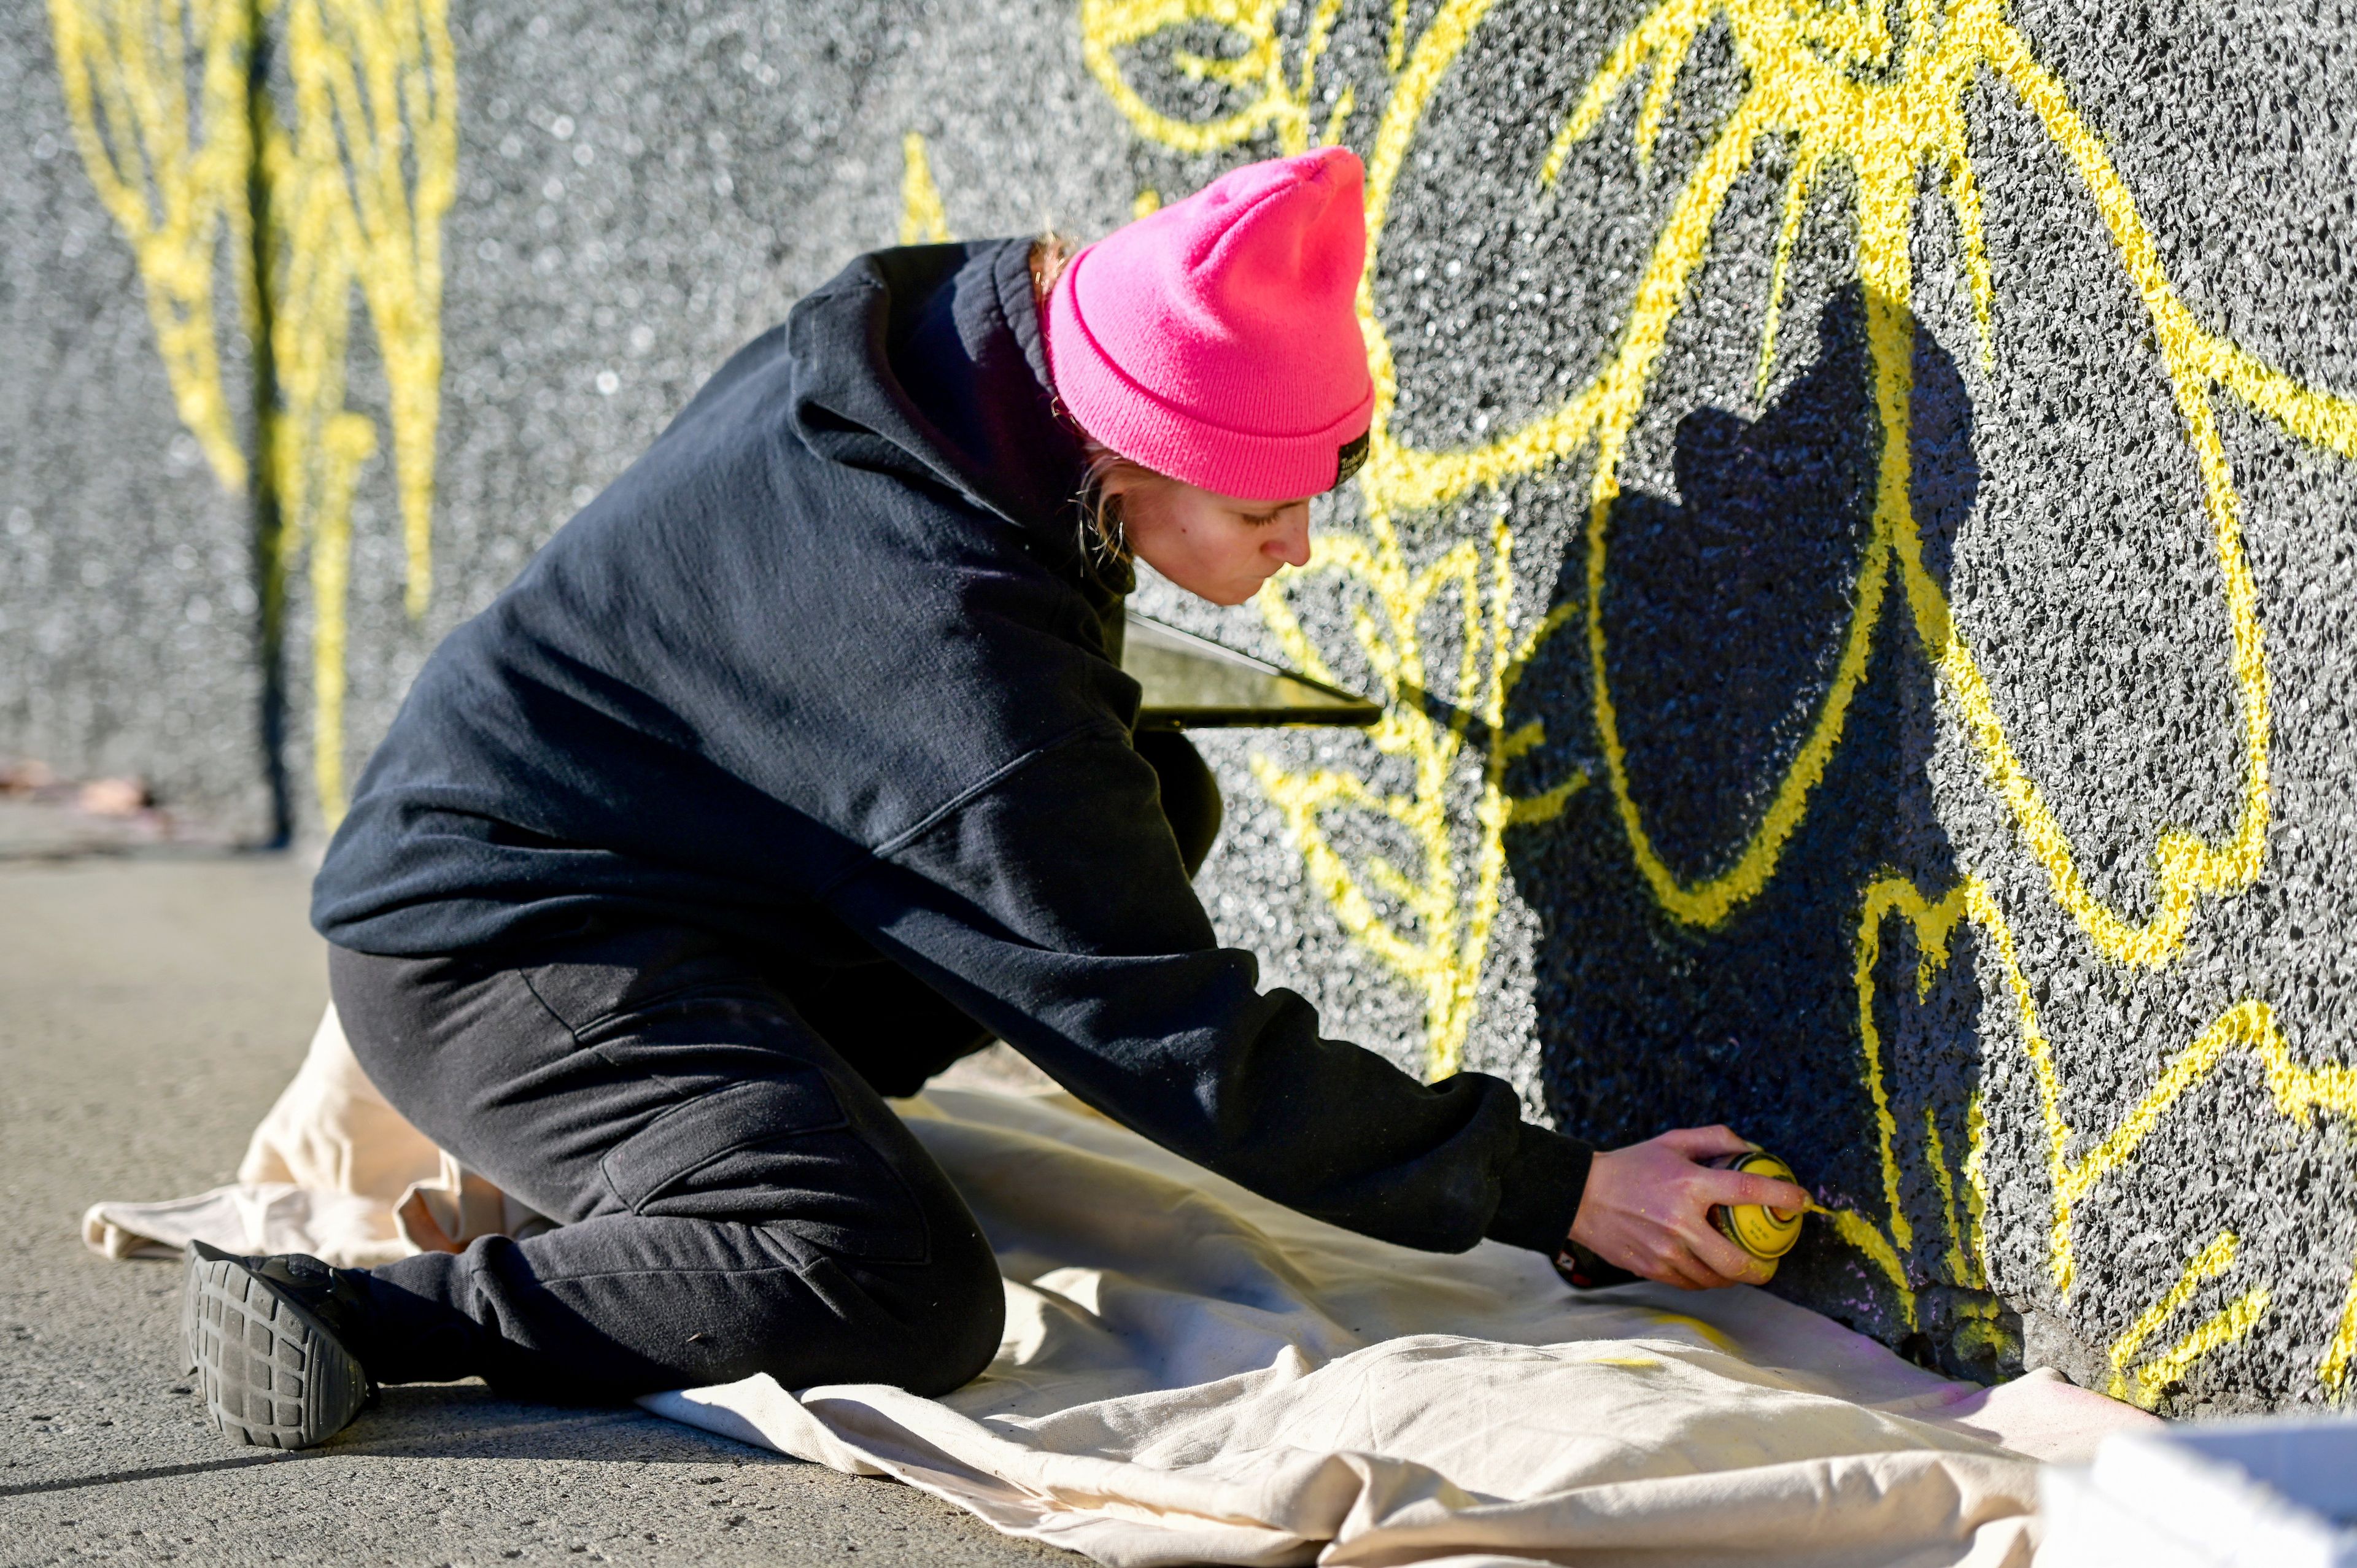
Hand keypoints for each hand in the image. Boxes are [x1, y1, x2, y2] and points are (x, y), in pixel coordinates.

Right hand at [1567, 1125, 1813, 1289]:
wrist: (1580, 1196)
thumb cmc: (1630, 1166)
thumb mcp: (1671, 1142)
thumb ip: (1714, 1139)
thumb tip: (1753, 1149)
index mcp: (1689, 1185)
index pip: (1747, 1189)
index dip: (1782, 1196)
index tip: (1804, 1201)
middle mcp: (1680, 1223)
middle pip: (1736, 1260)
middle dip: (1763, 1268)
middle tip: (1771, 1263)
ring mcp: (1666, 1251)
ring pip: (1715, 1278)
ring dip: (1734, 1277)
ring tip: (1741, 1269)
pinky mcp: (1653, 1269)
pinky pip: (1691, 1284)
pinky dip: (1706, 1280)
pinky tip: (1710, 1271)